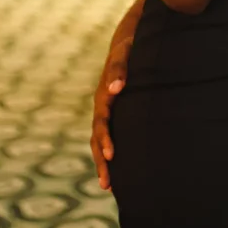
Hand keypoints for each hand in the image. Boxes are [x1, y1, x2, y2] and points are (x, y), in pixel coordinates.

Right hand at [90, 35, 132, 189]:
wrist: (128, 41)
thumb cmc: (130, 46)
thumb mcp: (126, 51)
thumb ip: (120, 68)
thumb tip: (115, 89)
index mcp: (104, 94)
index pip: (102, 121)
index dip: (106, 138)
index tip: (112, 154)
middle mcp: (102, 105)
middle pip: (98, 137)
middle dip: (102, 159)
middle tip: (108, 182)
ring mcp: (106, 111)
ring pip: (100, 141)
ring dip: (102, 163)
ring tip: (108, 186)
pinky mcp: (114, 114)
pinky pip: (108, 137)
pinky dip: (109, 154)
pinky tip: (118, 171)